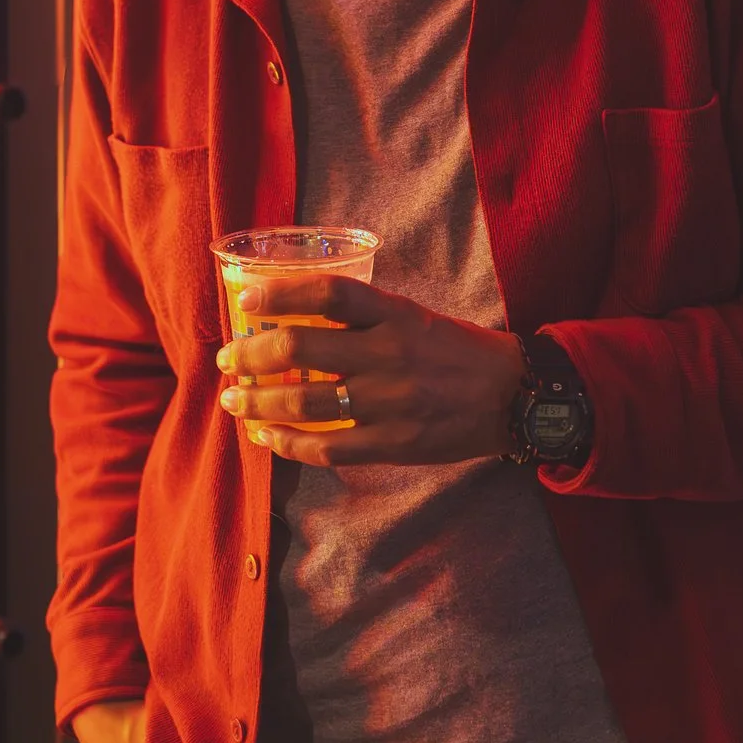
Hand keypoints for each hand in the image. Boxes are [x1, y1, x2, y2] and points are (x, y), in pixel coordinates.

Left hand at [214, 274, 525, 465]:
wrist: (514, 396)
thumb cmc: (458, 351)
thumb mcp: (416, 317)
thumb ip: (366, 318)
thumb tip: (299, 321)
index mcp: (395, 314)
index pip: (329, 294)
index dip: (281, 293)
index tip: (247, 299)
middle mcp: (388, 354)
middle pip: (300, 350)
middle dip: (251, 356)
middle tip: (228, 360)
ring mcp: (389, 402)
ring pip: (304, 404)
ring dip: (258, 404)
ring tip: (235, 403)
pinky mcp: (393, 443)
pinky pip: (328, 449)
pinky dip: (290, 445)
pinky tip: (269, 439)